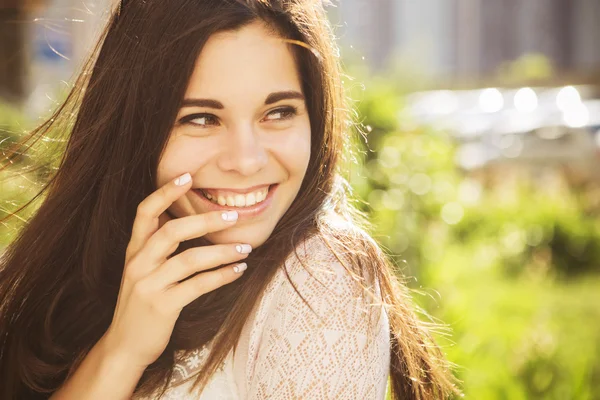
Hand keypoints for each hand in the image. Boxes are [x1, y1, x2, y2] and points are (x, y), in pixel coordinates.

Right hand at [101, 173, 249, 368]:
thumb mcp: (142, 270)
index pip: (145, 212)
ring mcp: (148, 285)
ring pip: (189, 259)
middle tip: (234, 217)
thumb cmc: (141, 303)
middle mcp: (138, 263)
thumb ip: (157, 246)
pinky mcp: (162, 306)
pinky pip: (198, 285)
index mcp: (134, 250)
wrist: (125, 346)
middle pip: (172, 231)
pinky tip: (238, 270)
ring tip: (246, 248)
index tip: (188, 177)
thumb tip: (187, 220)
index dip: (165, 192)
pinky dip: (222, 276)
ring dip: (222, 251)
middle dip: (205, 220)